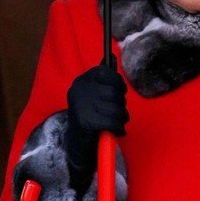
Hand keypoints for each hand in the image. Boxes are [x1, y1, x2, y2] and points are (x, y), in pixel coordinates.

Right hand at [64, 57, 128, 197]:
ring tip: (117, 122)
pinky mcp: (86, 122)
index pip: (107, 72)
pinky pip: (114, 122)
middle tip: (118, 112)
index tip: (120, 92)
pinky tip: (116, 131)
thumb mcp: (94, 93)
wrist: (76, 144)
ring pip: (117, 108)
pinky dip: (119, 129)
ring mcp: (82, 106)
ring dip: (122, 118)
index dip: (118, 83)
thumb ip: (103, 76)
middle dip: (121, 104)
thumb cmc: (90, 115)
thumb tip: (110, 56)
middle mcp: (79, 90)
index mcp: (81, 81)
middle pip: (115, 91)